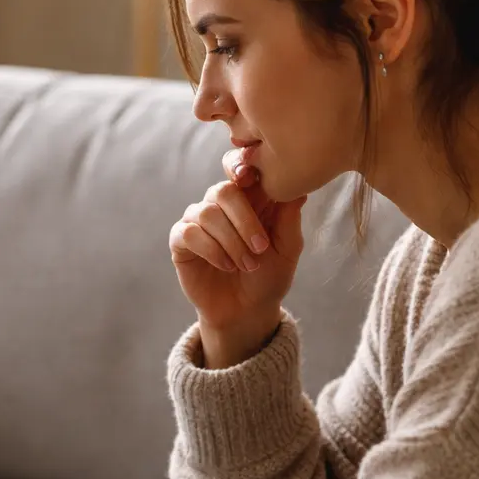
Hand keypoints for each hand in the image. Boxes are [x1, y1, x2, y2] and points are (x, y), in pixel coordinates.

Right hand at [169, 150, 305, 352]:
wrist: (247, 311)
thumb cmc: (270, 277)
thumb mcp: (288, 249)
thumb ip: (289, 218)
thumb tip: (297, 187)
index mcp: (248, 198)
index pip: (239, 168)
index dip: (240, 166)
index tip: (250, 179)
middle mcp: (220, 204)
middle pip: (223, 190)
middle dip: (244, 220)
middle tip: (261, 248)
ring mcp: (198, 221)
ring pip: (207, 213)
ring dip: (231, 241)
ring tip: (247, 264)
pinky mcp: (181, 241)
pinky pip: (189, 233)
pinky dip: (212, 250)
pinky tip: (226, 265)